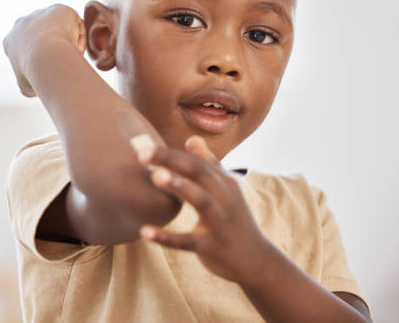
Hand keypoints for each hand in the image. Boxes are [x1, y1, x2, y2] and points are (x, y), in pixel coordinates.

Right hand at [3, 4, 86, 96]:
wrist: (46, 56)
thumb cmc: (35, 74)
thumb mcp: (26, 87)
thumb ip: (30, 84)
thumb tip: (37, 88)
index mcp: (11, 40)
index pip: (26, 47)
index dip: (40, 60)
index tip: (49, 70)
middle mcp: (22, 23)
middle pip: (43, 35)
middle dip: (53, 47)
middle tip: (62, 63)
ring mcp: (41, 14)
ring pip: (60, 29)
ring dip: (68, 43)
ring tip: (71, 58)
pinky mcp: (59, 9)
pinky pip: (74, 25)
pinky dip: (79, 38)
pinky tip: (77, 50)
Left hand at [137, 136, 272, 284]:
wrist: (257, 261)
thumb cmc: (234, 221)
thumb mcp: (227, 190)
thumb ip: (209, 165)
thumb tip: (192, 138)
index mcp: (224, 183)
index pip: (196, 162)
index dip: (171, 153)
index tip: (144, 146)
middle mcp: (224, 198)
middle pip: (198, 172)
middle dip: (171, 160)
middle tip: (142, 153)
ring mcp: (219, 223)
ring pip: (201, 200)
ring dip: (179, 186)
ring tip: (154, 176)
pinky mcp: (211, 247)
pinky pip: (187, 241)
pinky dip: (166, 237)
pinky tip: (144, 231)